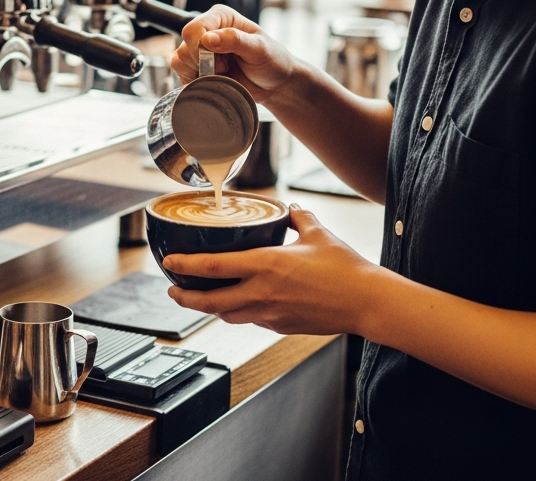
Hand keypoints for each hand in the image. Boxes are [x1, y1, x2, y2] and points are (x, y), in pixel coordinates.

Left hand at [164, 205, 382, 335]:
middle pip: (209, 300)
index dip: (186, 265)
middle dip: (184, 297)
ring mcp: (270, 314)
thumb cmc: (345, 268)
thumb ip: (298, 218)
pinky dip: (238, 313)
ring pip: (227, 315)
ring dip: (208, 307)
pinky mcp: (280, 327)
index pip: (213, 266)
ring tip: (197, 298)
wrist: (366, 302)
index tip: (169, 261)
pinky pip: (250, 321)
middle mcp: (261, 292)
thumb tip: (290, 208)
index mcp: (266, 265)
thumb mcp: (318, 234)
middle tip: (171, 289)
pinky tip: (238, 305)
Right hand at [170, 5, 297, 102]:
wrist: (275, 85)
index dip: (201, 48)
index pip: (194, 28)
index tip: (222, 61)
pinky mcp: (196, 67)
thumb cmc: (272, 61)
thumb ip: (234, 40)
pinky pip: (181, 74)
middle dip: (203, 64)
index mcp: (221, 16)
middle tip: (226, 67)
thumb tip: (207, 38)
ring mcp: (200, 48)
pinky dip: (195, 81)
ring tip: (222, 73)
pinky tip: (215, 80)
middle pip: (184, 46)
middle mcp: (207, 29)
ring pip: (179, 60)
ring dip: (199, 73)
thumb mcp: (259, 49)